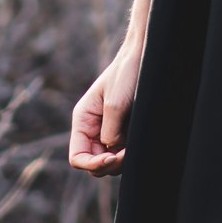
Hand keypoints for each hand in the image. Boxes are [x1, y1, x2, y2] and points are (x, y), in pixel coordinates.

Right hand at [70, 19, 146, 176]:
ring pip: (110, 162)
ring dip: (121, 161)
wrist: (144, 57)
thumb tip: (111, 151)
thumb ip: (109, 131)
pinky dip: (130, 154)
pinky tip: (139, 143)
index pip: (77, 157)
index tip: (112, 157)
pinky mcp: (124, 132)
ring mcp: (109, 132)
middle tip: (128, 152)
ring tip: (135, 146)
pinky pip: (123, 153)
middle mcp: (93, 130)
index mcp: (83, 121)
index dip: (92, 164)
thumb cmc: (126, 74)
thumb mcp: (115, 103)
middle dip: (110, 164)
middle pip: (94, 164)